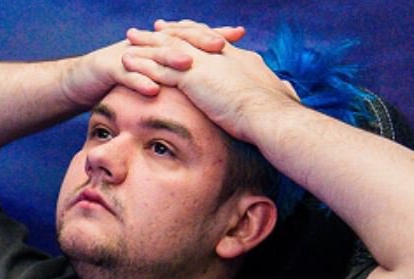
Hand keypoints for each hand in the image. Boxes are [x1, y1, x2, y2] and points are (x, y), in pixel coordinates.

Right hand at [60, 19, 246, 108]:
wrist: (82, 82)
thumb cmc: (124, 82)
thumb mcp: (155, 76)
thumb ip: (179, 77)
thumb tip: (212, 85)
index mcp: (159, 46)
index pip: (190, 36)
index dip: (213, 34)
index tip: (240, 34)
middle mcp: (146, 45)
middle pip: (175, 40)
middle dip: (198, 41)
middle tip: (221, 44)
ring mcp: (126, 54)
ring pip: (152, 55)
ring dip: (171, 59)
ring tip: (190, 64)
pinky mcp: (107, 69)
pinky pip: (125, 75)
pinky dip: (139, 81)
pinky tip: (153, 89)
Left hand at [123, 20, 299, 142]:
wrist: (269, 115)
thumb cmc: (277, 112)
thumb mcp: (279, 95)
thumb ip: (277, 91)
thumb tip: (286, 91)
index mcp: (238, 57)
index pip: (212, 40)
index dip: (197, 35)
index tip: (186, 31)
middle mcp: (218, 54)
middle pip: (187, 37)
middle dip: (168, 32)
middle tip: (152, 27)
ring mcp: (203, 64)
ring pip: (168, 49)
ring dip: (147, 44)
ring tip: (130, 39)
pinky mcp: (190, 78)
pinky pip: (159, 69)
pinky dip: (142, 65)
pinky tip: (127, 63)